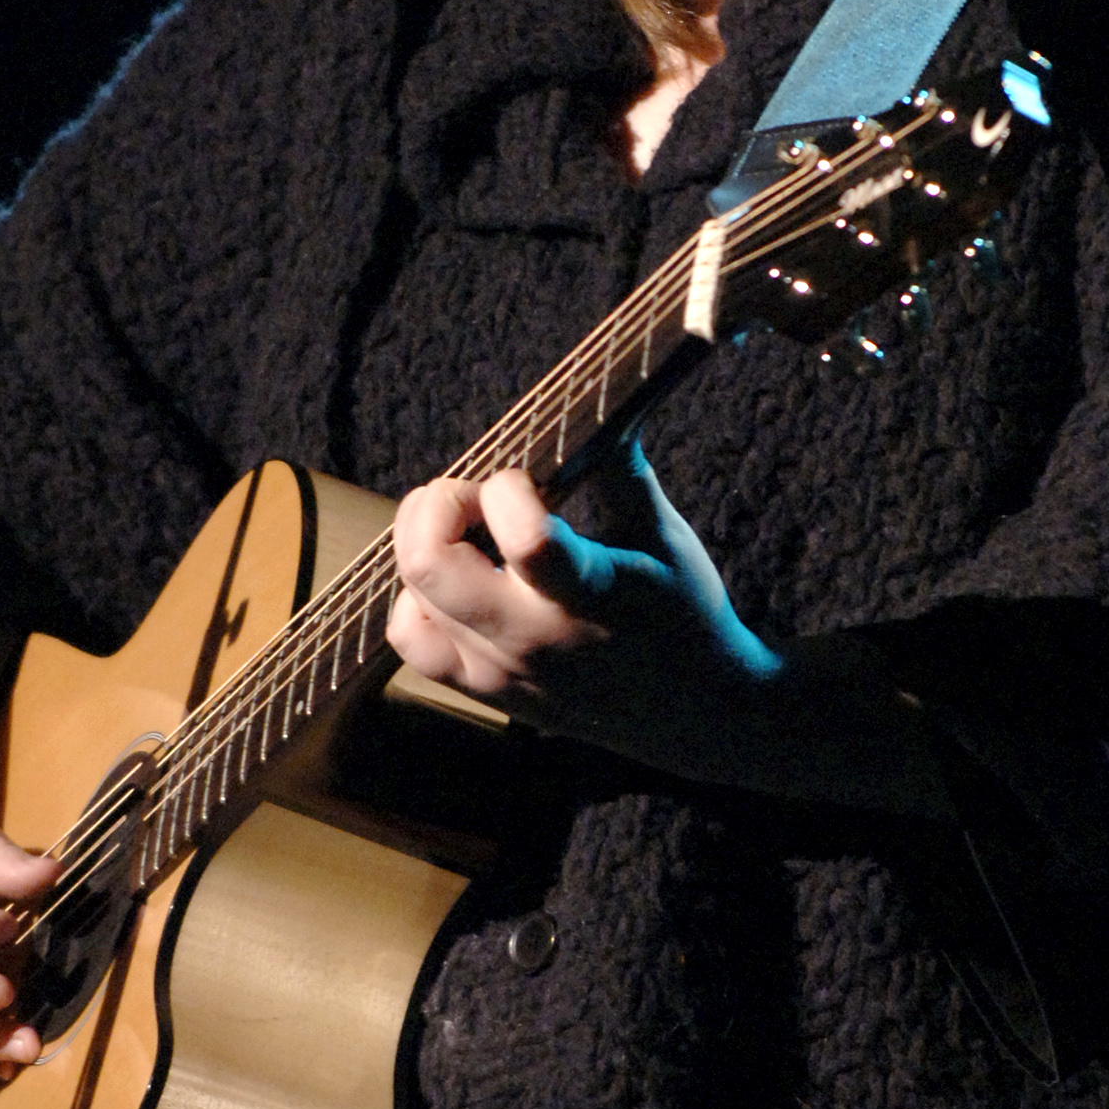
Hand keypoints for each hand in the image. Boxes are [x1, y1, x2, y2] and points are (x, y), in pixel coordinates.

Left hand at [388, 442, 949, 812]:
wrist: (698, 717)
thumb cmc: (687, 614)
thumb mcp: (664, 536)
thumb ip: (621, 467)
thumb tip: (597, 392)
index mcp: (591, 596)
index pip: (523, 537)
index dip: (507, 485)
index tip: (528, 476)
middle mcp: (535, 641)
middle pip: (426, 564)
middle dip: (437, 504)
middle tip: (475, 493)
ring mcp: (503, 674)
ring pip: (409, 600)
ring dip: (426, 547)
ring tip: (471, 535)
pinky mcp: (487, 694)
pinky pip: (413, 640)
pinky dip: (417, 600)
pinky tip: (459, 580)